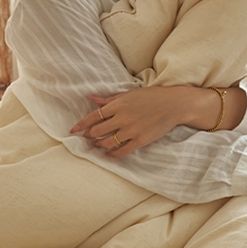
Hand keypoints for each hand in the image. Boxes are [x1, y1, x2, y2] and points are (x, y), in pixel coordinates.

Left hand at [69, 86, 190, 156]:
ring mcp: (131, 131)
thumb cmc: (151, 97)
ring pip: (108, 142)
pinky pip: (122, 151)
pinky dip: (113, 154)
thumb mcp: (129, 93)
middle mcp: (122, 118)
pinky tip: (109, 154)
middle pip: (98, 131)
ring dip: (100, 145)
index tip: (73, 130)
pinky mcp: (140, 140)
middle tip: (87, 138)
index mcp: (118, 104)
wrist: (173, 105)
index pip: (94, 116)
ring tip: (97, 145)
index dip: (82, 124)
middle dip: (90, 136)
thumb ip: (109, 98)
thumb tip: (91, 98)